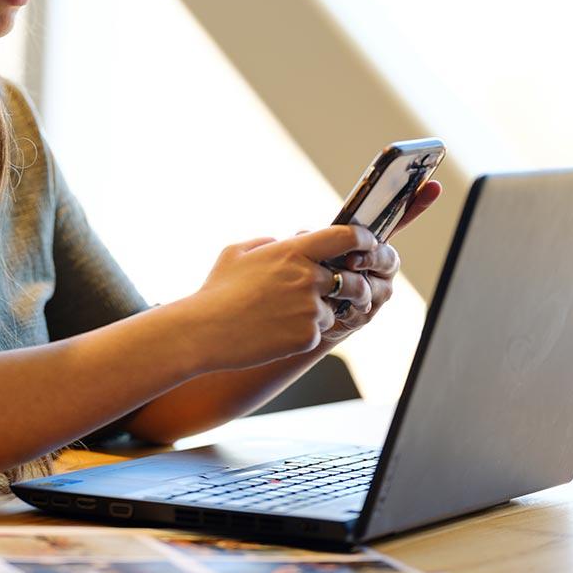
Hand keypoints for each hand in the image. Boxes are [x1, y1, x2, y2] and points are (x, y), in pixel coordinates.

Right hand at [193, 224, 378, 370]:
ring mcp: (310, 308)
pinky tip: (274, 334)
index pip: (346, 237)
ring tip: (282, 317)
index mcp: (294, 252)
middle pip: (351, 281)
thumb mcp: (235, 253)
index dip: (363, 239)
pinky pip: (316, 332)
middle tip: (341, 295)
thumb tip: (280, 241)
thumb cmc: (216, 291)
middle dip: (350, 288)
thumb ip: (266, 242)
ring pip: (332, 310)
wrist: (205, 331)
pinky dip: (301, 334)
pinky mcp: (307, 336)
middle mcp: (308, 277)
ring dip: (318, 313)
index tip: (367, 244)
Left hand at [320, 179, 442, 344]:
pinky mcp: (365, 314)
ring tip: (335, 286)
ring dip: (356, 285)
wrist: (299, 312)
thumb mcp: (307, 248)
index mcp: (368, 242)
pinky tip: (333, 305)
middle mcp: (378, 265)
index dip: (417, 203)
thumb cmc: (307, 273)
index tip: (433, 185)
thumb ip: (313, 238)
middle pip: (389, 257)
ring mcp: (376, 290)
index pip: (396, 220)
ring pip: (380, 286)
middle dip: (372, 258)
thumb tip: (305, 234)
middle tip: (352, 260)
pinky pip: (365, 308)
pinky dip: (347, 306)